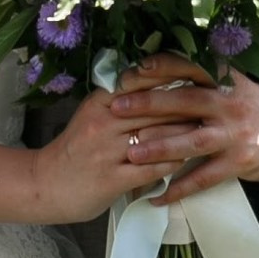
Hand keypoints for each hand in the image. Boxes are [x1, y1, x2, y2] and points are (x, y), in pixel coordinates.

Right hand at [25, 84, 194, 226]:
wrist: (45, 184)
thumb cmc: (75, 148)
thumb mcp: (92, 114)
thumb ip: (120, 98)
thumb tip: (159, 80)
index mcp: (99, 102)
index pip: (140, 80)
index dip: (171, 75)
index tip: (196, 74)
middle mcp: (103, 123)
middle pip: (156, 108)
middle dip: (188, 107)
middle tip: (213, 106)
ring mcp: (107, 152)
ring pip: (158, 137)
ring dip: (185, 135)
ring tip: (205, 131)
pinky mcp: (112, 179)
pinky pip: (152, 168)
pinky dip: (172, 163)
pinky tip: (185, 159)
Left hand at [111, 59, 258, 202]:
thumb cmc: (253, 104)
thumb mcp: (234, 82)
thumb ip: (202, 77)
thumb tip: (154, 68)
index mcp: (226, 78)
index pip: (190, 66)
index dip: (160, 66)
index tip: (132, 70)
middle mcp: (230, 103)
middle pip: (185, 102)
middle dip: (148, 104)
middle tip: (117, 107)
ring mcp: (235, 134)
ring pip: (192, 141)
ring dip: (159, 148)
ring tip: (131, 153)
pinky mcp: (239, 162)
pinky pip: (204, 178)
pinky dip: (179, 189)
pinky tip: (157, 196)